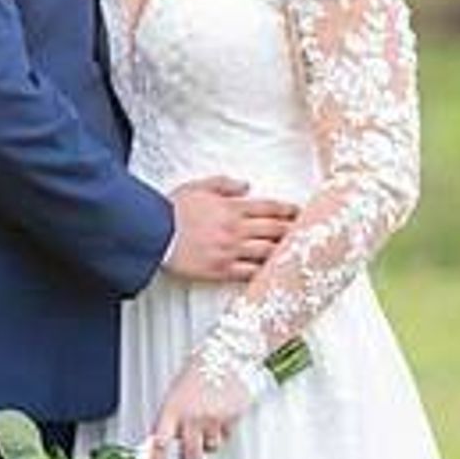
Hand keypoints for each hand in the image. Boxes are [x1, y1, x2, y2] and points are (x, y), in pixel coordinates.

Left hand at [139, 362, 253, 458]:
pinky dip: (223, 430)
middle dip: (190, 454)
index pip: (158, 445)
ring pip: (209, 448)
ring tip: (209, 420)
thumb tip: (162, 437)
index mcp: (172, 408)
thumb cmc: (201, 367)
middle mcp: (191, 417)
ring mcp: (211, 420)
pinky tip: (221, 414)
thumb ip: (171, 416)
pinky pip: (225, 436)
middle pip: (189, 456)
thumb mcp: (177, 391)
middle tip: (191, 444)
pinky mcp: (229, 420)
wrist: (229, 354)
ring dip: (208, 440)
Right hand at [163, 175, 296, 281]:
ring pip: (267, 252)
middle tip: (305, 232)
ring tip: (295, 252)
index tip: (298, 212)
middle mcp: (235, 230)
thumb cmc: (172, 210)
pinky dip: (264, 272)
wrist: (153, 234)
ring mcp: (230, 252)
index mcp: (232, 208)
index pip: (269, 208)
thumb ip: (224, 185)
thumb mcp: (198, 187)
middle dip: (292, 230)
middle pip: (274, 230)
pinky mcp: (221, 270)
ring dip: (283, 251)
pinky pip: (249, 273)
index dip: (287, 210)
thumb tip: (246, 186)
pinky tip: (273, 271)